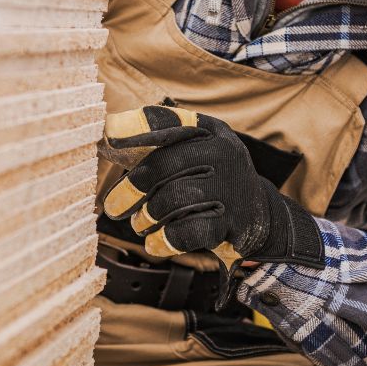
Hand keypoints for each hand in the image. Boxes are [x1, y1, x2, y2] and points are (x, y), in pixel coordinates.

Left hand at [99, 105, 324, 304]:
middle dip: (132, 189)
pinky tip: (156, 243)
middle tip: (114, 207)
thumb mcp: (195, 153)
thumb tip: (107, 135)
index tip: (108, 136)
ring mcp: (231, 187)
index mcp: (210, 131)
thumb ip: (157, 144)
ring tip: (141, 224)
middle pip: (163, 166)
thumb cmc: (211, 181)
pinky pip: (188, 231)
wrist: (260, 217)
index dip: (136, 128)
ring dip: (147, 216)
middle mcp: (223, 153)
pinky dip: (164, 240)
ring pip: (172, 200)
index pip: (169, 122)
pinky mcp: (235, 222)